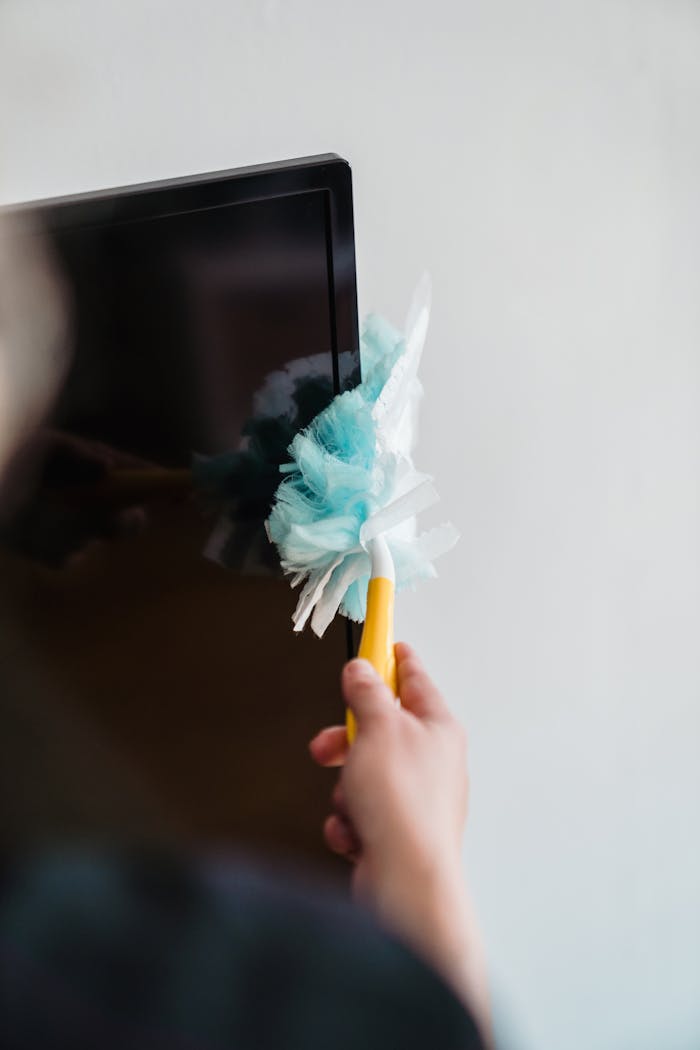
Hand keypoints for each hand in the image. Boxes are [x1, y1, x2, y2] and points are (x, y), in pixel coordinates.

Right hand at [310, 644, 489, 1036]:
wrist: (406, 881)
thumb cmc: (404, 805)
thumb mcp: (377, 729)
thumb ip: (367, 694)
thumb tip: (362, 670)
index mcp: (438, 729)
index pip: (415, 679)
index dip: (392, 658)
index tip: (379, 639)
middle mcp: (432, 761)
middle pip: (379, 730)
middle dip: (346, 740)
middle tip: (328, 745)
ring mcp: (415, 799)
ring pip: (362, 774)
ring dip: (345, 788)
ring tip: (350, 803)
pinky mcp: (396, 832)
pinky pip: (359, 812)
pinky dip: (349, 821)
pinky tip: (356, 833)